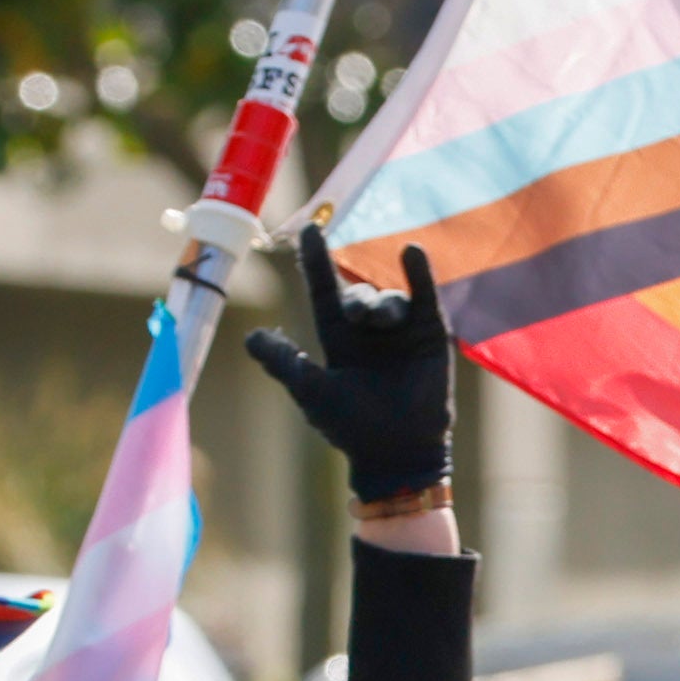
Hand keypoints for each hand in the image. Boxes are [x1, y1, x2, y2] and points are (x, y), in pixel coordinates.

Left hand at [241, 227, 455, 506]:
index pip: (324, 290)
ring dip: (384, 305)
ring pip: (390, 297)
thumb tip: (249, 337)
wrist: (397, 452)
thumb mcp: (311, 391)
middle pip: (358, 294)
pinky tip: (412, 253)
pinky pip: (425, 296)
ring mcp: (401, 332)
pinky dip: (420, 274)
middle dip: (358, 298)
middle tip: (361, 317)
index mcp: (337, 339)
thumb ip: (283, 362)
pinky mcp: (430, 335)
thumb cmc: (350, 427)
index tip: (310, 228)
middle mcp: (368, 332)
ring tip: (386, 322)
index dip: (315, 260)